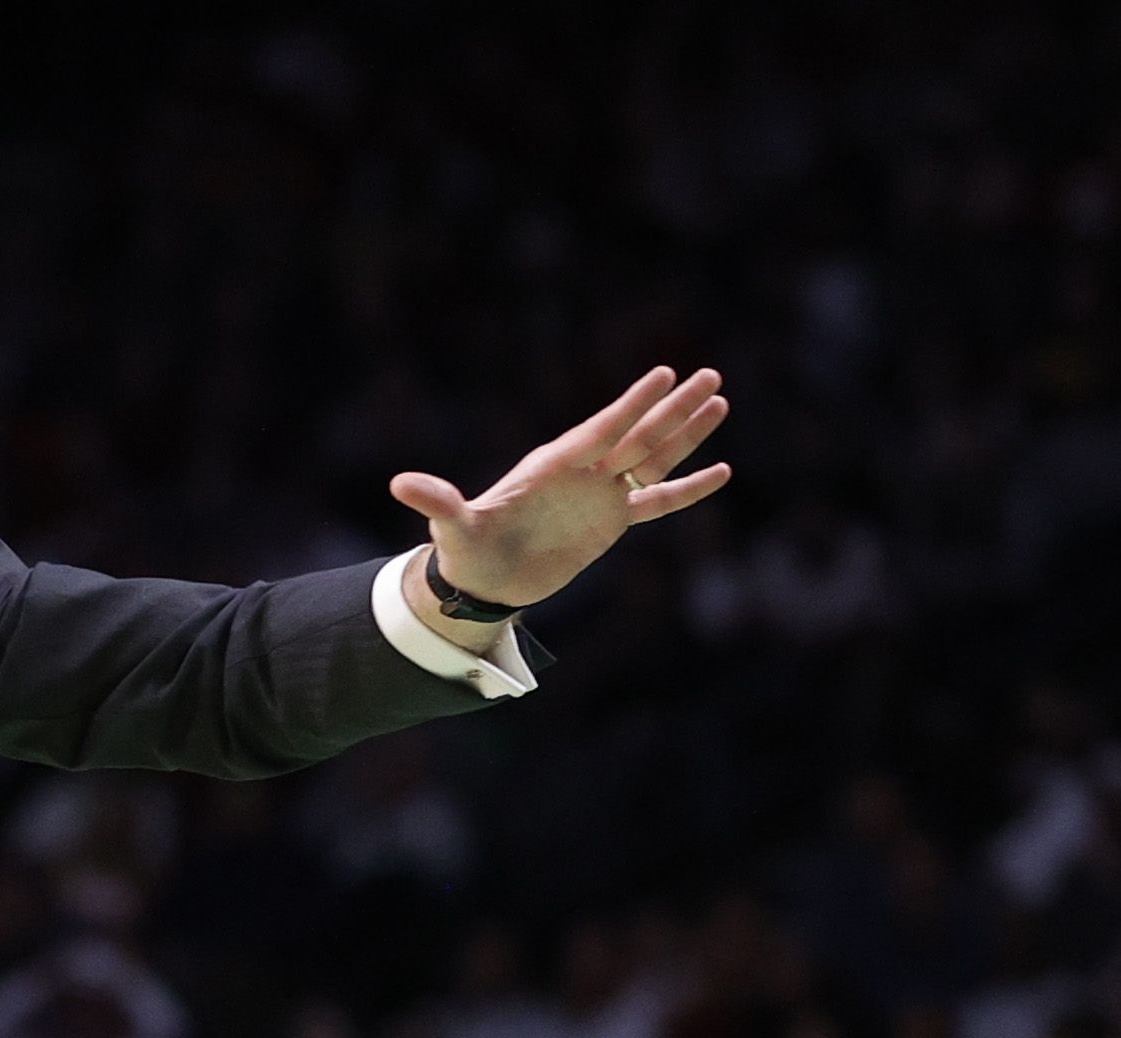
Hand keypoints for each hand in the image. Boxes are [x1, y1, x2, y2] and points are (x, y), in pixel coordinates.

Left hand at [392, 366, 731, 616]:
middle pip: (638, 434)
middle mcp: (584, 471)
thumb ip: (438, 501)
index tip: (664, 375)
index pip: (602, 428)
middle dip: (674, 408)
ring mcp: (602, 494)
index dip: (633, 404)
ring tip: (720, 401)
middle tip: (711, 375)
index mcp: (554, 464)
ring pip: (654, 459)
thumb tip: (400, 484)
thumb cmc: (465, 548)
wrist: (482, 579)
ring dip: (687, 433)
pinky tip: (721, 471)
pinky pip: (658, 503)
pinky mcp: (612, 523)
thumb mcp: (452, 525)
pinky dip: (688, 489)